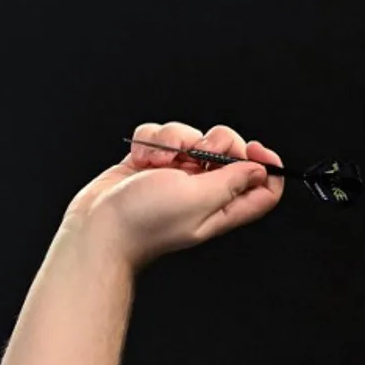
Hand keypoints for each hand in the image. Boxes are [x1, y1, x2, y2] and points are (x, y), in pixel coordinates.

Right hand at [65, 122, 285, 268]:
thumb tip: (259, 169)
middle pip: (230, 152)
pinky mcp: (153, 164)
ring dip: (173, 140)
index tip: (255, 149)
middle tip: (195, 154)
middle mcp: (204, 191)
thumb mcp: (199, 199)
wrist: (98, 227)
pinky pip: (162, 136)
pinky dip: (151, 142)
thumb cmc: (144, 221)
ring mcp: (177, 176)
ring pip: (192, 137)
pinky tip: (140, 160)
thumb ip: (232, 181)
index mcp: (223, 207)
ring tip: (158, 162)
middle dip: (213, 142)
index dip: (267, 166)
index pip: (264, 188)